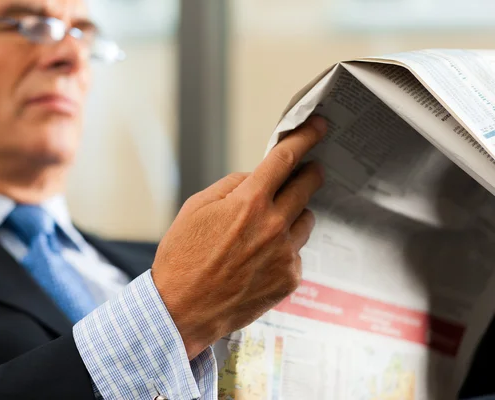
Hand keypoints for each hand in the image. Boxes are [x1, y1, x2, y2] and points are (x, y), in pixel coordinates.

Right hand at [152, 117, 326, 358]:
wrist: (182, 310)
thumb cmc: (183, 257)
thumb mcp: (196, 208)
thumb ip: (232, 185)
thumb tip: (256, 177)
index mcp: (249, 202)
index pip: (285, 159)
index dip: (305, 137)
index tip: (319, 127)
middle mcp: (273, 225)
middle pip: (307, 185)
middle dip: (310, 172)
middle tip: (309, 171)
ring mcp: (285, 254)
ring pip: (306, 219)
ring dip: (294, 215)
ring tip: (267, 229)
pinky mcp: (290, 279)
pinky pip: (298, 251)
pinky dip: (285, 248)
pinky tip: (260, 260)